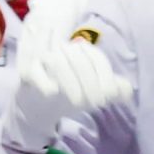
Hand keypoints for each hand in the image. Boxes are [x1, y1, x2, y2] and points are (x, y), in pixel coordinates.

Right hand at [5, 0, 132, 150]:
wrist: (41, 102)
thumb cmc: (71, 91)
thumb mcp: (94, 91)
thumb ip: (112, 89)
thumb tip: (127, 90)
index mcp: (80, 50)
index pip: (95, 57)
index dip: (105, 76)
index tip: (110, 97)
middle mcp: (62, 49)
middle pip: (78, 59)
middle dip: (91, 83)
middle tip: (97, 104)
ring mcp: (43, 58)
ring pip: (57, 63)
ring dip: (71, 84)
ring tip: (80, 103)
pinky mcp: (27, 70)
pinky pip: (34, 72)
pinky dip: (45, 81)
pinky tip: (54, 93)